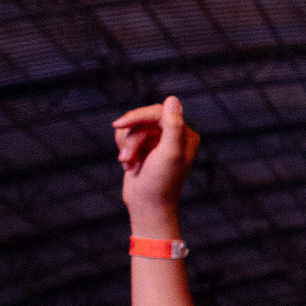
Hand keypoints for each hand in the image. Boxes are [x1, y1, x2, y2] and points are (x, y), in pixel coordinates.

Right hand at [114, 96, 201, 228]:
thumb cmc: (160, 183)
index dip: (137, 116)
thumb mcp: (169, 154)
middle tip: (125, 157)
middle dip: (131, 138)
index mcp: (185, 135)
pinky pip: (126, 136)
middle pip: (143, 119)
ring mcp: (158, 141)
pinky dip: (123, 149)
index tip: (119, 125)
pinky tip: (128, 165)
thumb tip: (173, 98)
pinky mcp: (144, 148)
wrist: (147, 207)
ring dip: (126, 146)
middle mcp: (174, 135)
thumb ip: (173, 127)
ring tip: (128, 163)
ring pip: (132, 127)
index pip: (158, 112)